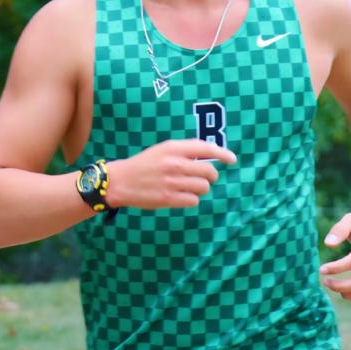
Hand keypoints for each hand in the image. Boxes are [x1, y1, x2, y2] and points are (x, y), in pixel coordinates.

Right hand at [107, 140, 237, 208]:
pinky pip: (194, 201)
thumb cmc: (142, 166)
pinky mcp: (168, 198)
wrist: (118, 182)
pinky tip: (181, 197)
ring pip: (203, 187)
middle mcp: (174, 164)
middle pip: (209, 171)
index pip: (206, 148)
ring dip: (200, 189)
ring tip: (188, 188)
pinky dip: (191, 200)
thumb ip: (183, 152)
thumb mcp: (161, 151)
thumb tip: (209, 157)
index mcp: (172, 148)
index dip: (223, 153)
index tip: (232, 159)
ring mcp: (172, 182)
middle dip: (210, 177)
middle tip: (203, 179)